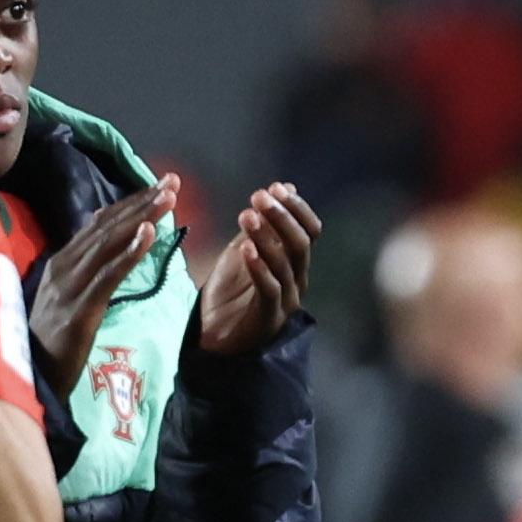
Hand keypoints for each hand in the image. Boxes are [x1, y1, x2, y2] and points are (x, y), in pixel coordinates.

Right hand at [28, 181, 167, 380]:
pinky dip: (129, 253)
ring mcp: (70, 286)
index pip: (100, 224)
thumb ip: (84, 269)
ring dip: (140, 217)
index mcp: (63, 262)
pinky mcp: (80, 310)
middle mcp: (64, 266)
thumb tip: (102, 239)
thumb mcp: (67, 297)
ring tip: (167, 198)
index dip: (130, 202)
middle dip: (141, 201)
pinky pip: (108, 276)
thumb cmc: (52, 339)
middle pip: (108, 226)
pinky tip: (148, 235)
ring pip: (109, 243)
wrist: (31, 376)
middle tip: (172, 181)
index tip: (160, 185)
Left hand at [197, 182, 321, 356]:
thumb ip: (263, 224)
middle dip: (281, 217)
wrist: (211, 335)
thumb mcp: (243, 249)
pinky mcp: (268, 318)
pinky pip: (269, 290)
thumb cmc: (230, 292)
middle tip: (259, 196)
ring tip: (246, 216)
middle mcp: (297, 281)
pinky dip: (259, 268)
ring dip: (266, 237)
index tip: (274, 187)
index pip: (310, 231)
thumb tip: (286, 186)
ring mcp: (285, 301)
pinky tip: (246, 249)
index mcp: (295, 263)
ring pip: (285, 264)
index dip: (295, 208)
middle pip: (300, 244)